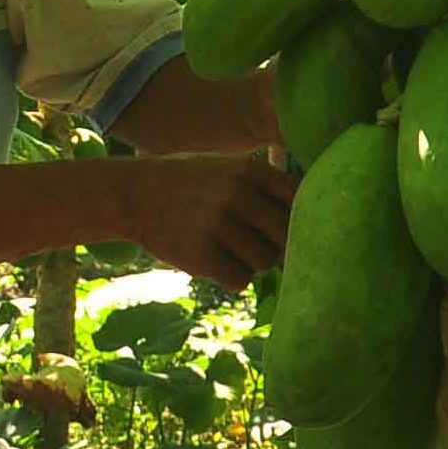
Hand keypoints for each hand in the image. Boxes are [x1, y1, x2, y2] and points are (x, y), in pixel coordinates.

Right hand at [122, 152, 293, 287]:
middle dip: (278, 248)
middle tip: (257, 246)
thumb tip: (313, 220)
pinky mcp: (201, 254)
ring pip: (265, 262)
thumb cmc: (190, 184)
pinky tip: (215, 263)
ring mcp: (219, 225)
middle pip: (287, 237)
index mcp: (252, 172)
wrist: (134, 193)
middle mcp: (239, 195)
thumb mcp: (229, 169)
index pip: (301, 203)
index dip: (301, 221)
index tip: (287, 229)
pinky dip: (232, 278)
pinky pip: (240, 280)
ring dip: (253, 264)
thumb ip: (265, 188)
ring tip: (231, 252)